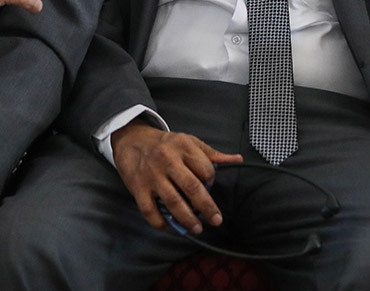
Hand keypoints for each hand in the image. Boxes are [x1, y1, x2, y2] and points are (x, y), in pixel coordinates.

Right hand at [111, 121, 242, 234]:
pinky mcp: (138, 188)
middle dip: (206, 207)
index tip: (210, 187)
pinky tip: (171, 227)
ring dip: (187, 219)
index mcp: (183, 147)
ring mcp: (152, 176)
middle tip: (216, 220)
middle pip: (191, 187)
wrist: (132, 140)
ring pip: (173, 202)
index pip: (205, 169)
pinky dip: (161, 223)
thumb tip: (237, 160)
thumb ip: (212, 154)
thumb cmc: (165, 144)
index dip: (211, 181)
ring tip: (197, 229)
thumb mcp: (189, 142)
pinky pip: (150, 211)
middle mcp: (168, 160)